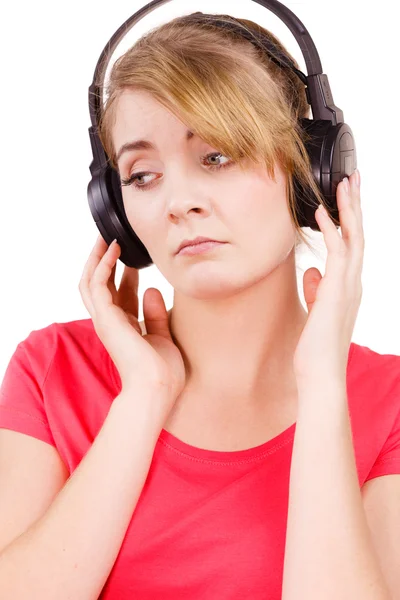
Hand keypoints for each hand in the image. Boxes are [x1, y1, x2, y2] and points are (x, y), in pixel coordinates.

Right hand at [79, 235, 185, 414]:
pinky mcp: (105, 318)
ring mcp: (105, 320)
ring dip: (97, 259)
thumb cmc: (162, 371)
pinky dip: (103, 266)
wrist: (157, 388)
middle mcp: (112, 322)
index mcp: (125, 327)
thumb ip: (156, 314)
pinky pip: (97, 286)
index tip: (132, 257)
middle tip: (111, 240)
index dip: (124, 274)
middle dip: (103, 262)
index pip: (120, 294)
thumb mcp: (163, 336)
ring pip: (91, 281)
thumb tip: (152, 288)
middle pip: (100, 285)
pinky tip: (113, 251)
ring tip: (105, 237)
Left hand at [293, 170, 363, 381]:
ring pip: (353, 238)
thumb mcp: (316, 311)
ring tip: (343, 184)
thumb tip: (313, 271)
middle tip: (353, 178)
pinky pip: (337, 253)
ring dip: (348, 210)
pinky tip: (322, 213)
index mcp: (348, 286)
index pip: (352, 245)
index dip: (350, 220)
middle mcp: (353, 283)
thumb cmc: (316, 345)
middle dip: (355, 205)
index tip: (346, 197)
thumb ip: (317, 289)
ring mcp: (348, 286)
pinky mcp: (336, 290)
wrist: (320, 372)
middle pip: (358, 235)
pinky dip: (331, 230)